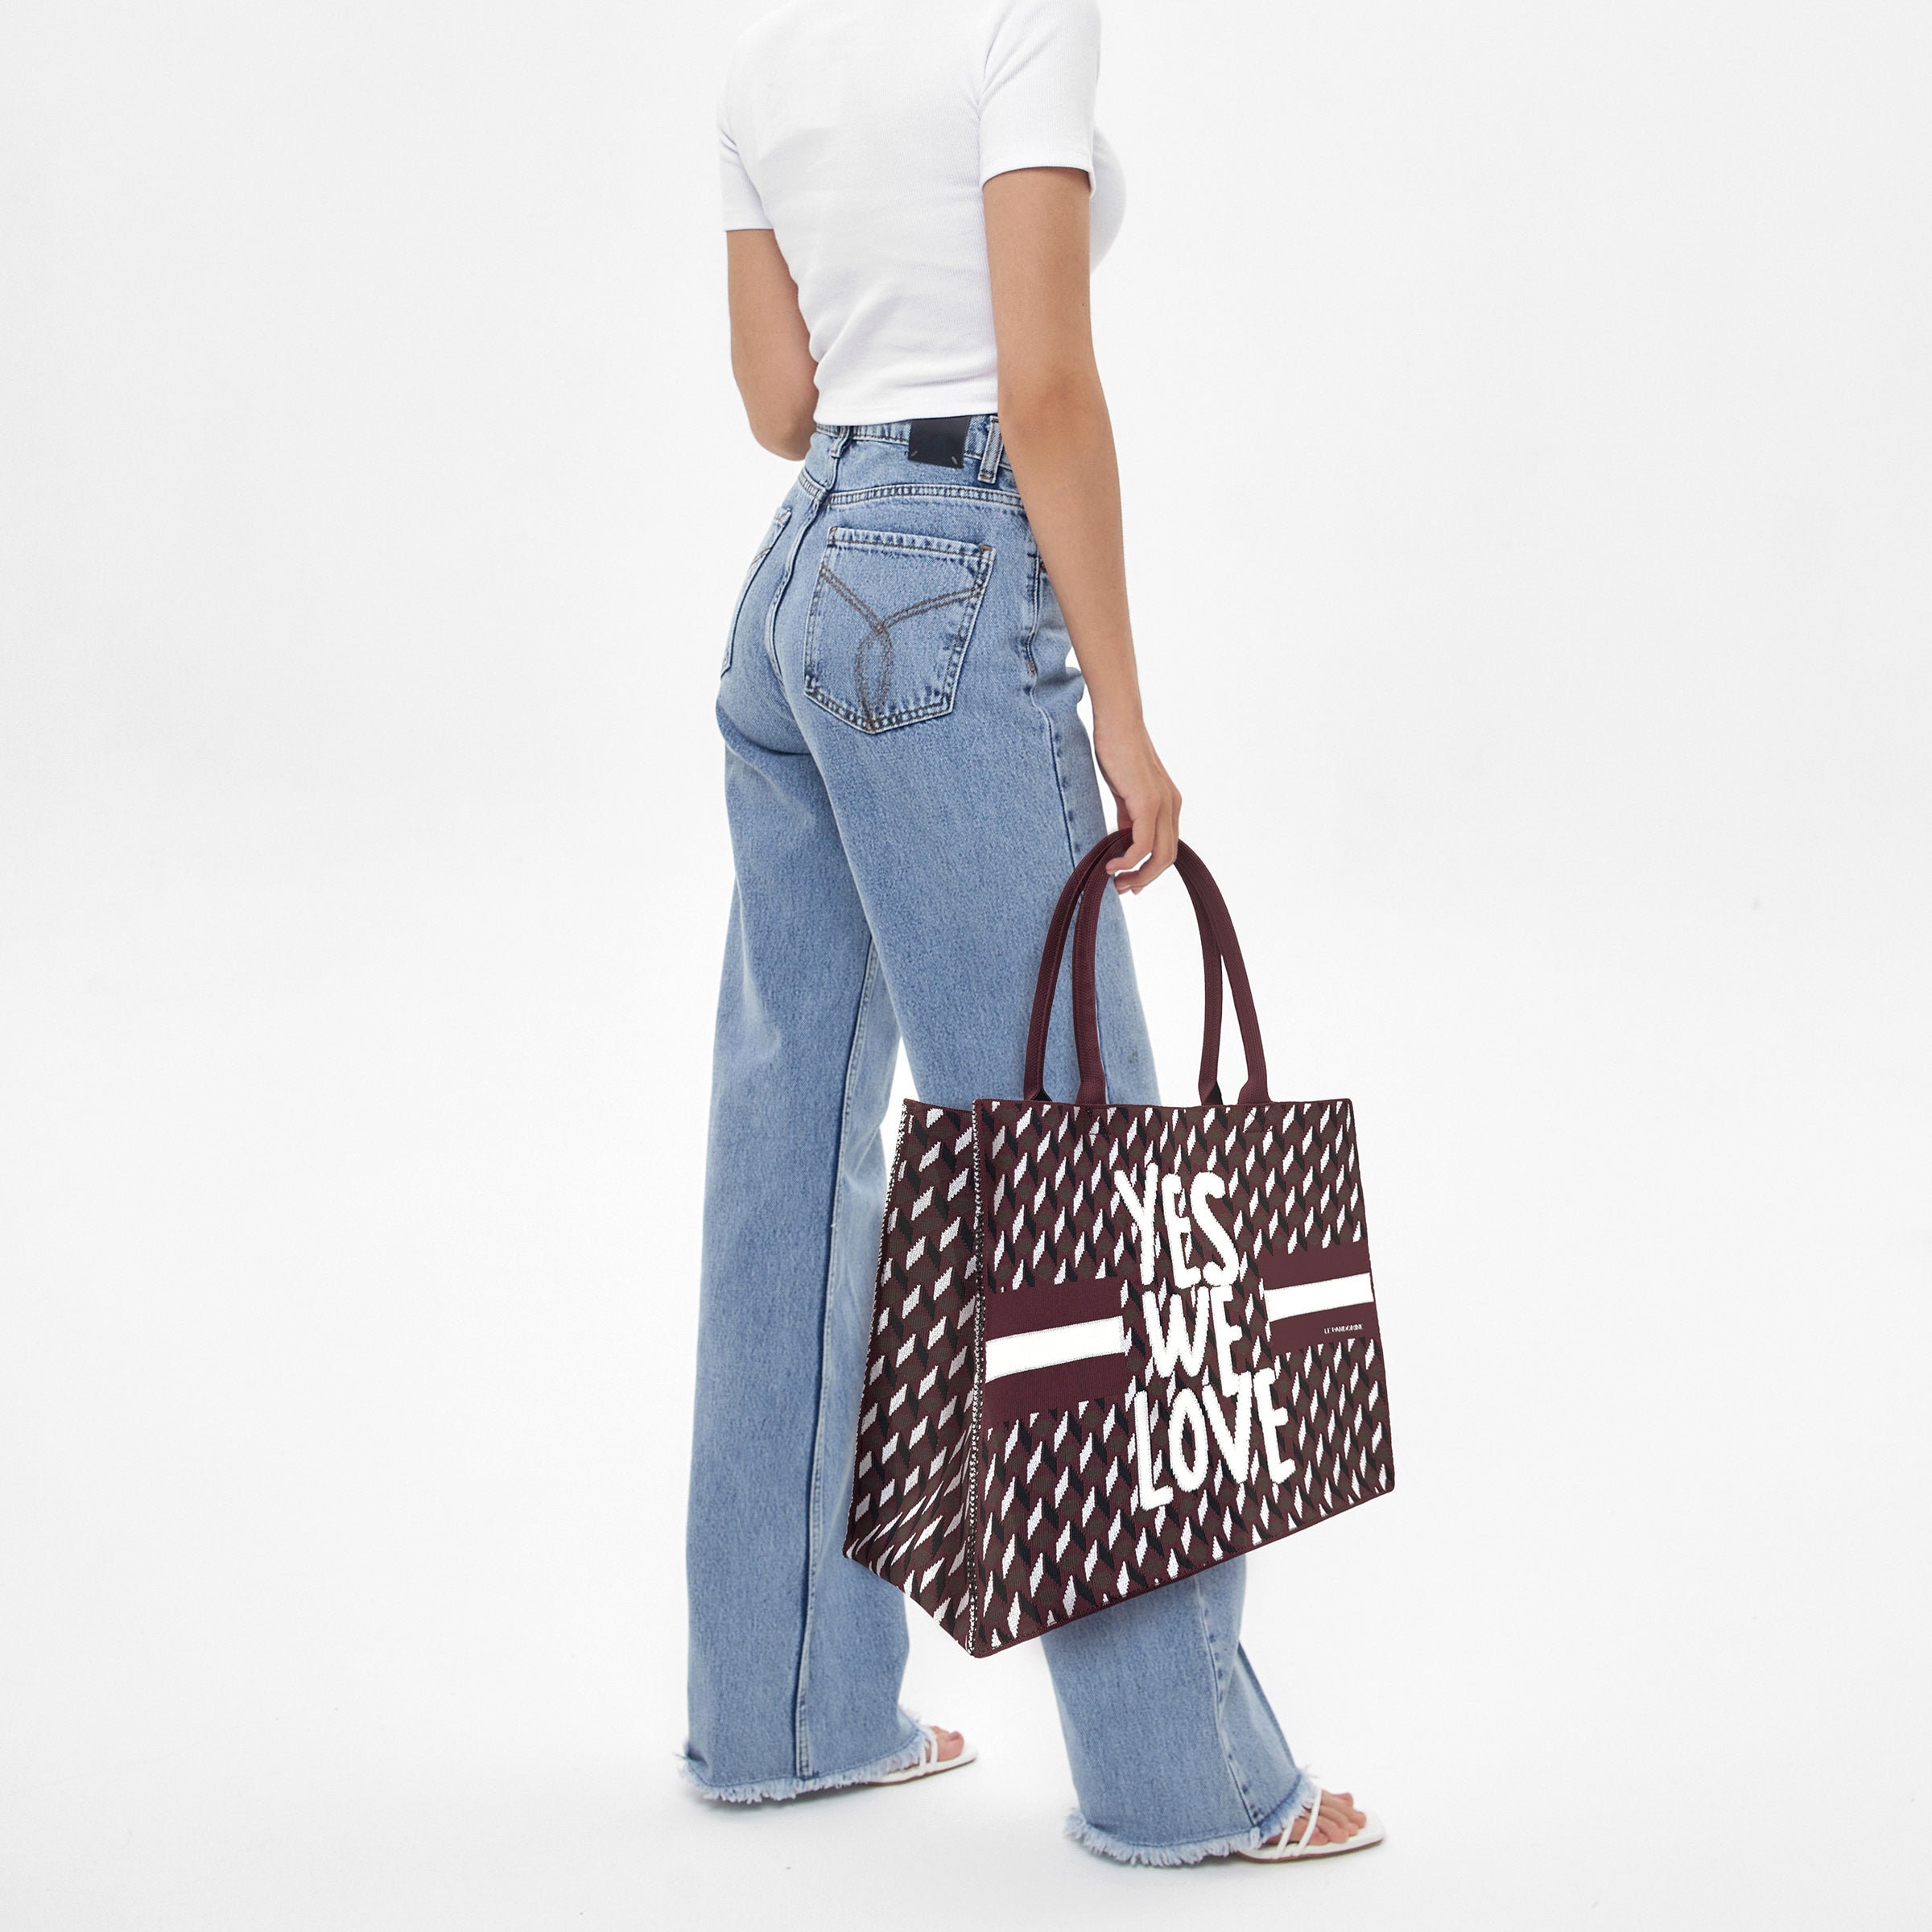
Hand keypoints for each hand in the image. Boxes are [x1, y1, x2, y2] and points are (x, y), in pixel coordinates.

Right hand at [1091, 708, 1180, 892]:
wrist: (1117, 722)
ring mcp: (1162, 804)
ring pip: (1160, 855)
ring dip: (1137, 875)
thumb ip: (1128, 816)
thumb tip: (1123, 840)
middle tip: (1122, 889)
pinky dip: (1128, 860)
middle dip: (1146, 879)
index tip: (1128, 881)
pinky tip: (1111, 864)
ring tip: (1115, 880)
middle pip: (1168, 858)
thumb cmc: (1117, 751)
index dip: (1151, 870)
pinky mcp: (1148, 802)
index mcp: (1169, 804)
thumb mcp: (1124, 791)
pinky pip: (1143, 844)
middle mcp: (1172, 806)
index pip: (1167, 847)